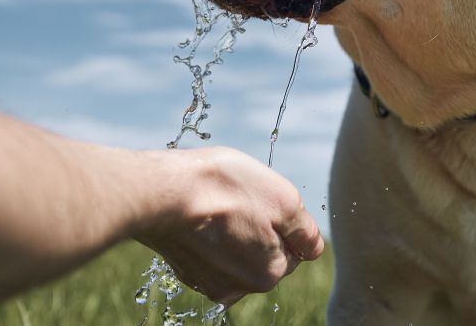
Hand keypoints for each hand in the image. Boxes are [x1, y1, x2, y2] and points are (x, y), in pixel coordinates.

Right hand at [137, 148, 324, 304]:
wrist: (161, 192)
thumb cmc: (224, 188)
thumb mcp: (283, 199)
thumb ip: (305, 230)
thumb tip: (314, 247)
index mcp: (269, 273)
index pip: (293, 248)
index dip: (281, 219)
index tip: (260, 200)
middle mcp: (239, 288)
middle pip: (264, 253)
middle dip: (258, 228)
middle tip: (238, 200)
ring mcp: (207, 282)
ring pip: (236, 253)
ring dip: (232, 232)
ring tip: (216, 206)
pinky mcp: (184, 270)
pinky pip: (208, 253)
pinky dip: (208, 236)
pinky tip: (198, 216)